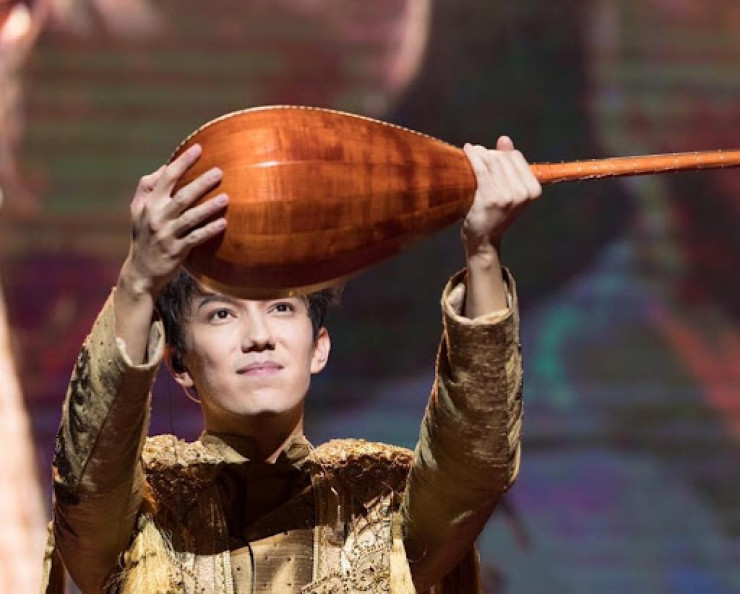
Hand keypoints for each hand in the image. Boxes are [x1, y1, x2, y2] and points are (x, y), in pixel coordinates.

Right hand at [119, 144, 227, 298]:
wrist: (141, 270)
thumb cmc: (144, 235)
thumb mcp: (138, 210)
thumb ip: (148, 187)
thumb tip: (165, 167)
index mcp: (149, 204)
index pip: (166, 178)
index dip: (182, 162)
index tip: (198, 148)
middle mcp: (157, 217)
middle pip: (182, 197)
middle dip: (201, 183)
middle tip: (219, 172)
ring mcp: (167, 235)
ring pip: (191, 218)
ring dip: (209, 207)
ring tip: (226, 197)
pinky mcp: (177, 251)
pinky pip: (196, 238)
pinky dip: (209, 230)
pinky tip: (223, 223)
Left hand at [460, 136, 540, 316]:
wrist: (484, 240)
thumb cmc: (494, 214)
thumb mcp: (509, 190)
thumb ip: (509, 166)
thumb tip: (504, 139)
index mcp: (533, 190)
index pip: (516, 157)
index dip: (501, 154)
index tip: (490, 156)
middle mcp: (523, 192)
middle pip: (503, 158)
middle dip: (489, 153)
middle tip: (477, 155)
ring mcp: (507, 195)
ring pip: (491, 161)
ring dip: (479, 154)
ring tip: (471, 152)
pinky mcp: (490, 197)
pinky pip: (481, 169)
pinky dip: (473, 156)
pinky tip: (467, 150)